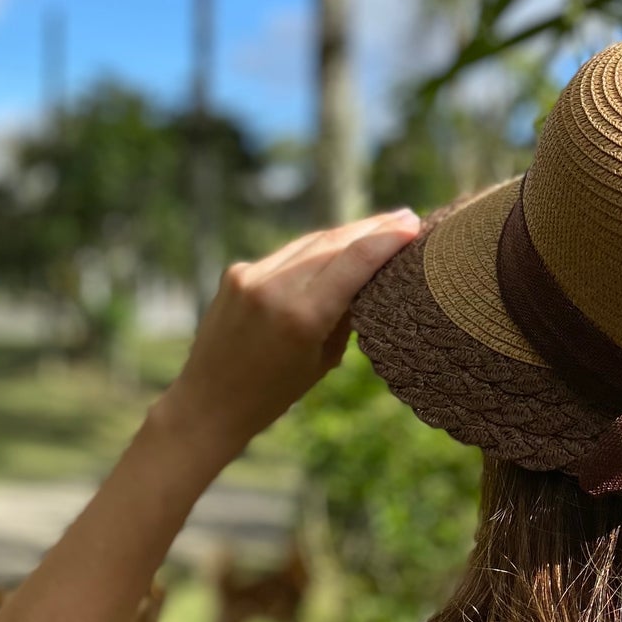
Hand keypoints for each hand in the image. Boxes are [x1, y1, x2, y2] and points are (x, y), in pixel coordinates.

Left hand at [158, 211, 419, 455]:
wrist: (208, 404)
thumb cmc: (274, 394)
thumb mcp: (323, 359)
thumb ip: (346, 313)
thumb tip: (372, 273)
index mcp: (302, 316)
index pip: (354, 261)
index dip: (387, 238)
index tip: (413, 224)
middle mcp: (274, 288)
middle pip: (334, 242)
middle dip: (371, 228)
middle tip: (404, 217)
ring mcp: (250, 275)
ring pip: (310, 243)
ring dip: (345, 234)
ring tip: (377, 227)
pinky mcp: (236, 272)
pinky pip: (286, 255)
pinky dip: (313, 252)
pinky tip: (334, 248)